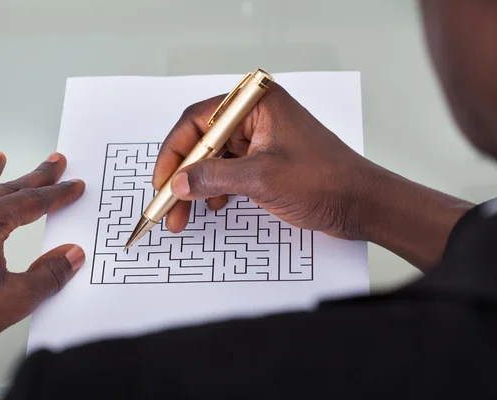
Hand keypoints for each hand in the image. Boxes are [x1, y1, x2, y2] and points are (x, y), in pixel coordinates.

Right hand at [153, 82, 375, 238]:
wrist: (362, 204)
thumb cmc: (326, 182)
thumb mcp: (262, 179)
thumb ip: (214, 178)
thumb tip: (178, 182)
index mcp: (257, 104)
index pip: (198, 120)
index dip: (174, 152)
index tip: (162, 180)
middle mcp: (256, 116)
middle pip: (202, 140)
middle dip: (183, 174)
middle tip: (168, 203)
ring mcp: (261, 138)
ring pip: (213, 158)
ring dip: (196, 185)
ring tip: (184, 214)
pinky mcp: (265, 159)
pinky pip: (228, 169)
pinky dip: (215, 188)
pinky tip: (211, 206)